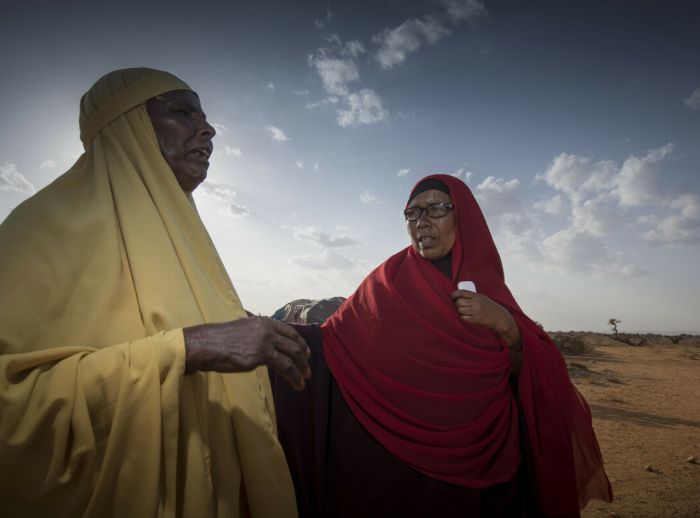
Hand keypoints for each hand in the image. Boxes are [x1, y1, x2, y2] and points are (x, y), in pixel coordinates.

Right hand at [183, 317, 310, 389]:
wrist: (207, 345)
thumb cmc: (220, 340)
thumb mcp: (243, 330)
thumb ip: (258, 334)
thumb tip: (268, 345)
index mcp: (263, 322)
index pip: (289, 331)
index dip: (300, 342)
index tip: (306, 352)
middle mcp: (268, 329)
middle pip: (293, 344)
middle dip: (303, 358)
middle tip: (308, 369)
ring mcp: (266, 342)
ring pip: (291, 356)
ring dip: (301, 369)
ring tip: (304, 379)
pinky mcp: (262, 355)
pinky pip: (284, 367)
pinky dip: (293, 376)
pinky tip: (296, 383)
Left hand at [450, 289, 520, 346]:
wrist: (499, 317)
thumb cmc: (489, 307)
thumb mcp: (482, 298)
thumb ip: (472, 297)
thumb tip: (458, 297)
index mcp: (476, 296)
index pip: (461, 292)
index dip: (454, 294)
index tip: (452, 297)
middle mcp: (475, 303)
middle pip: (459, 302)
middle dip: (455, 304)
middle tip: (457, 305)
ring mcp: (475, 312)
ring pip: (459, 310)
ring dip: (458, 311)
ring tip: (461, 311)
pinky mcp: (474, 320)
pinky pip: (463, 317)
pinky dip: (462, 317)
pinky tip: (464, 316)